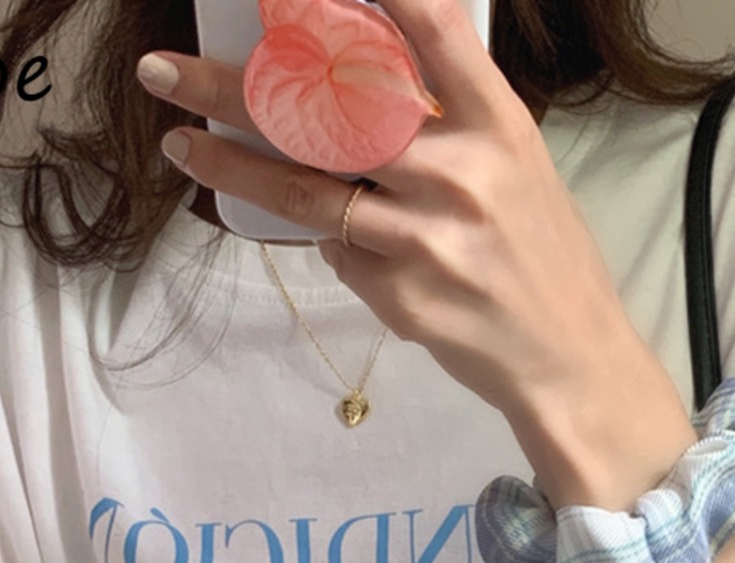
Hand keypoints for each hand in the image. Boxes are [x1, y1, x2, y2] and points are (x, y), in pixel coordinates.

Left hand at [136, 0, 659, 497]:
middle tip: (166, 71)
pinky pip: (337, 252)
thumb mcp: (519, 169)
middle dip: (235, 88)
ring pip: (305, 191)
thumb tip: (354, 92)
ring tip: (180, 144)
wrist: (568, 359)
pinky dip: (329, 242)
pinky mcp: (399, 294)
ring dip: (230, 166)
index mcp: (499, 126)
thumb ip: (450, 125)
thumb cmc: (544, 258)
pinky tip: (353, 246)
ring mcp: (425, 237)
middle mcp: (460, 171)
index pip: (427, 31)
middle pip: (329, 113)